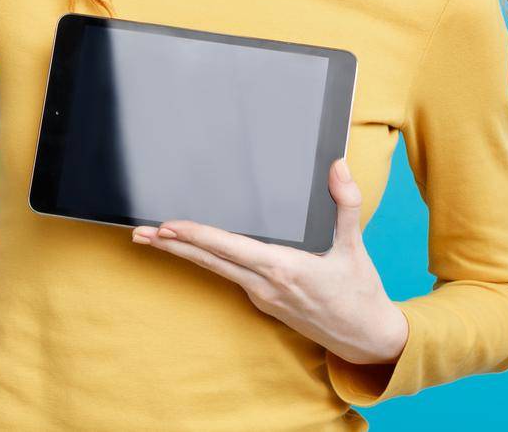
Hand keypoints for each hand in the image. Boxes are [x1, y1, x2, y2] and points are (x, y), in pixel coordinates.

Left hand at [130, 158, 409, 365]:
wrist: (367, 339)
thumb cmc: (361, 293)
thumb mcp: (355, 246)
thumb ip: (346, 204)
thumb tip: (338, 166)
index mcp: (283, 269)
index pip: (229, 248)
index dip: (196, 236)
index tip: (168, 227)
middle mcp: (265, 285)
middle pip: (210, 261)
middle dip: (172, 246)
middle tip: (140, 233)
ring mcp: (262, 297)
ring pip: (216, 270)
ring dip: (184, 254)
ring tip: (154, 240)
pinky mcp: (265, 303)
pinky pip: (231, 277)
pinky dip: (209, 261)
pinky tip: (196, 251)